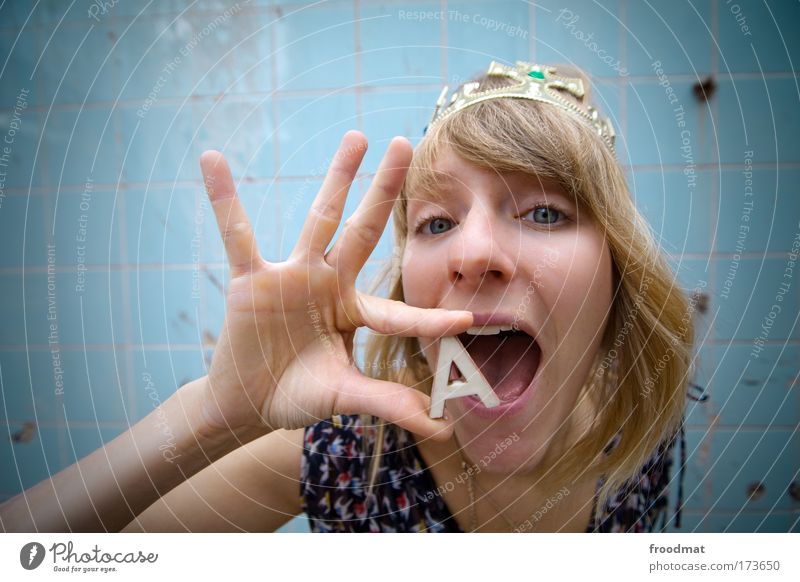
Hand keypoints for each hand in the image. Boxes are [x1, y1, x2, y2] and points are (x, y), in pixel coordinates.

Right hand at [197, 131, 471, 440]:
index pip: (397, 313)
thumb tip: (443, 427)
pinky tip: (212, 159)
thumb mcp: (344, 396)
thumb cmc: (297, 394)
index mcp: (353, 311)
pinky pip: (237, 235)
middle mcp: (328, 284)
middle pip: (363, 230)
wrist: (247, 402)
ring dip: (337, 177)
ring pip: (318, 220)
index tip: (466, 319)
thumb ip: (388, 403)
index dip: (428, 319)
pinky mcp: (252, 280)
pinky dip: (224, 199)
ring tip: (357, 136)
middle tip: (407, 143)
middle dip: (384, 190)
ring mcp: (292, 277)